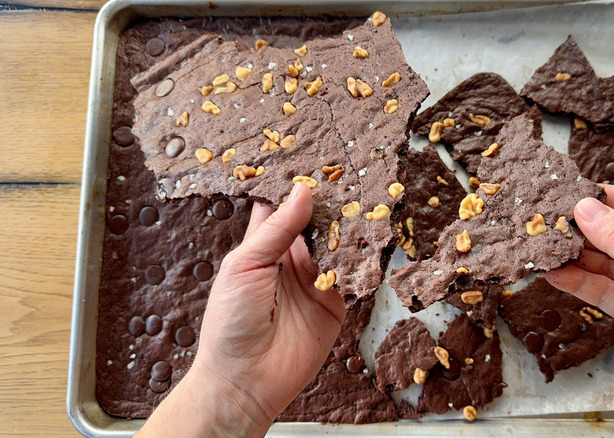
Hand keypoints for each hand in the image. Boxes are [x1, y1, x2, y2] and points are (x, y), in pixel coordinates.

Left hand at [137, 182, 345, 436]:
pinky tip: (372, 242)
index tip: (315, 160)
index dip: (295, 186)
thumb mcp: (245, 266)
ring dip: (351, 228)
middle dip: (332, 203)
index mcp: (262, 246)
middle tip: (352, 175)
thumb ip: (277, 230)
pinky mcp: (335, 303)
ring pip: (338, 245)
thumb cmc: (230, 321)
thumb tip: (303, 191)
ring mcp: (314, 281)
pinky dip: (362, 262)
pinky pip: (352, 277)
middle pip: (316, 223)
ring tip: (367, 200)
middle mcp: (290, 259)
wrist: (245, 380)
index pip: (282, 207)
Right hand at [545, 184, 613, 437]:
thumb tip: (587, 208)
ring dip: (574, 257)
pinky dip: (578, 284)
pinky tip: (556, 275)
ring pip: (604, 264)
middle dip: (581, 229)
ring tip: (542, 250)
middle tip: (545, 224)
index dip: (600, 199)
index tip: (565, 195)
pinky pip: (602, 292)